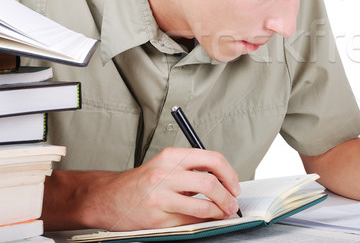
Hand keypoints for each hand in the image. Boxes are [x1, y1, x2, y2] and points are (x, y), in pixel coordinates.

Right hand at [43, 147, 240, 230]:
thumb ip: (193, 169)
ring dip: (218, 211)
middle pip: (210, 182)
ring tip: (222, 212)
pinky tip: (205, 218)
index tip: (234, 185)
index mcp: (171, 156)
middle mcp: (165, 173)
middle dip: (227, 196)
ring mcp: (160, 197)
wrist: (109, 198)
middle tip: (232, 202)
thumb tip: (225, 182)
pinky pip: (190, 220)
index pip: (212, 159)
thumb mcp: (167, 165)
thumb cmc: (142, 182)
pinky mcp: (157, 217)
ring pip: (202, 205)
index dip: (229, 173)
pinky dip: (203, 220)